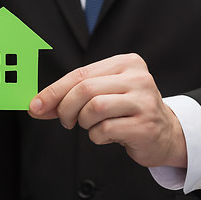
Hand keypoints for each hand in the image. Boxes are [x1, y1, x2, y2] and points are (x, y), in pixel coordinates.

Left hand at [29, 53, 186, 167]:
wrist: (164, 133)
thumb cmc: (127, 111)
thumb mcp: (103, 94)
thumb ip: (72, 95)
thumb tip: (37, 105)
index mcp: (126, 63)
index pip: (80, 74)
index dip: (53, 91)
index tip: (36, 105)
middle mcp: (137, 78)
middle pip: (84, 89)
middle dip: (65, 108)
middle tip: (66, 121)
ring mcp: (144, 101)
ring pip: (94, 108)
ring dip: (83, 122)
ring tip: (92, 126)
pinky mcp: (145, 125)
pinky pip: (104, 130)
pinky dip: (96, 136)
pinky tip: (107, 135)